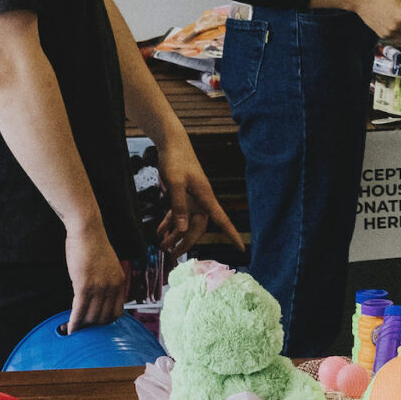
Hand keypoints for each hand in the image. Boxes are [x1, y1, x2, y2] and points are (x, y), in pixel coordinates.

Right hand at [64, 224, 129, 333]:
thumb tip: (97, 302)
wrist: (87, 230)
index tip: (94, 325)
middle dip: (91, 328)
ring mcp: (99, 287)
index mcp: (120, 283)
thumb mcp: (107, 267)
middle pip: (103, 318)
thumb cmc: (93, 247)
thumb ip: (106, 284)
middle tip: (80, 331)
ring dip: (81, 327)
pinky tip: (68, 328)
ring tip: (72, 330)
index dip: (104, 322)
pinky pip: (79, 310)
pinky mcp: (84, 285)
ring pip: (91, 317)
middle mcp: (113, 287)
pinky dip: (74, 322)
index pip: (116, 313)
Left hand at [156, 138, 244, 253]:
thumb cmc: (176, 161)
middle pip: (197, 228)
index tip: (241, 248)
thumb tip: (184, 230)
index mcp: (205, 198)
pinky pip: (177, 215)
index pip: (222, 220)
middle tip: (172, 256)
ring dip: (175, 236)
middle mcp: (200, 201)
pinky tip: (159, 233)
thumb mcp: (176, 183)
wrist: (172, 144)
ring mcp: (191, 199)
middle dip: (186, 243)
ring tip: (163, 247)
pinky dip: (168, 225)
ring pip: (185, 224)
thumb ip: (179, 206)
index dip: (232, 234)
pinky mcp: (182, 195)